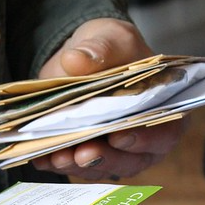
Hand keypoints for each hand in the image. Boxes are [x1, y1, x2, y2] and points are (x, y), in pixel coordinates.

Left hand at [34, 18, 187, 180]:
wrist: (85, 58)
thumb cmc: (112, 49)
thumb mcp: (110, 38)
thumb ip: (100, 49)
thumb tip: (75, 60)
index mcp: (164, 107)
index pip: (163, 132)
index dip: (144, 139)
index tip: (119, 137)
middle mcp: (144, 136)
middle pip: (131, 159)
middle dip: (105, 158)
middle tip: (83, 153)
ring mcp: (115, 150)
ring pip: (102, 167)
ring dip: (78, 165)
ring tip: (58, 157)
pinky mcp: (87, 153)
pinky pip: (73, 165)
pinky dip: (57, 162)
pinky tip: (40, 156)